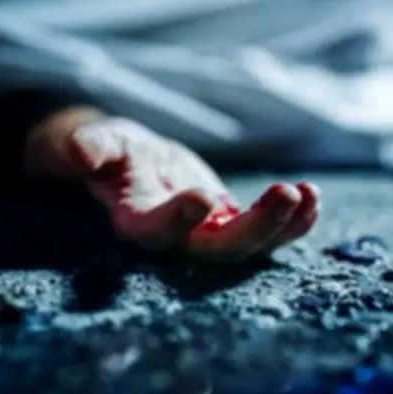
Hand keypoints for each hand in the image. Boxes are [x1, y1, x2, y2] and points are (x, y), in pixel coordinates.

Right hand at [66, 118, 319, 260]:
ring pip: (251, 247)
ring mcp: (211, 238)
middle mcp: (178, 240)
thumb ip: (93, 146)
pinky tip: (313, 197)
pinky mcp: (234, 227)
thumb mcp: (103, 142)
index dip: (177, 222)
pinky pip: (270, 234)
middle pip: (218, 251)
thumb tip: (79, 149)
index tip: (202, 198)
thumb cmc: (118, 153)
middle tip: (285, 194)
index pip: (155, 233)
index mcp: (137, 221)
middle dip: (256, 228)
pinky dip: (295, 222)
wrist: (141, 165)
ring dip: (283, 225)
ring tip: (305, 193)